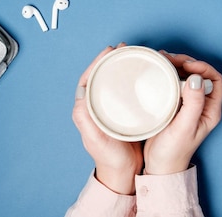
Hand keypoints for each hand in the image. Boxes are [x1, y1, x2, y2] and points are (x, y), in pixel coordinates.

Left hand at [72, 44, 142, 194]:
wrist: (123, 173)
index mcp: (86, 110)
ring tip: (132, 56)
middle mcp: (97, 107)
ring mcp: (111, 110)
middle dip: (110, 60)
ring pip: (113, 82)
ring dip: (120, 67)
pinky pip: (125, 91)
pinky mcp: (124, 113)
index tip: (108, 51)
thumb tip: (81, 93)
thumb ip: (85, 119)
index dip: (96, 63)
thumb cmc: (109, 158)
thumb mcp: (95, 138)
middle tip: (123, 48)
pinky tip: (141, 75)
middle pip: (101, 77)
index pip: (88, 79)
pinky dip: (130, 80)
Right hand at [143, 52, 221, 174]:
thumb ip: (193, 103)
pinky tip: (159, 69)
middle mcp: (202, 105)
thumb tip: (196, 78)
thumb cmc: (173, 151)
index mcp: (210, 110)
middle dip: (188, 63)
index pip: (215, 79)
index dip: (203, 68)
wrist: (159, 166)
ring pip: (187, 76)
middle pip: (200, 74)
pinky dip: (168, 73)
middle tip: (171, 58)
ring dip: (177, 65)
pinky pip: (175, 82)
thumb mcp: (184, 127)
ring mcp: (188, 104)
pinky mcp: (175, 104)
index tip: (187, 66)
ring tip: (163, 59)